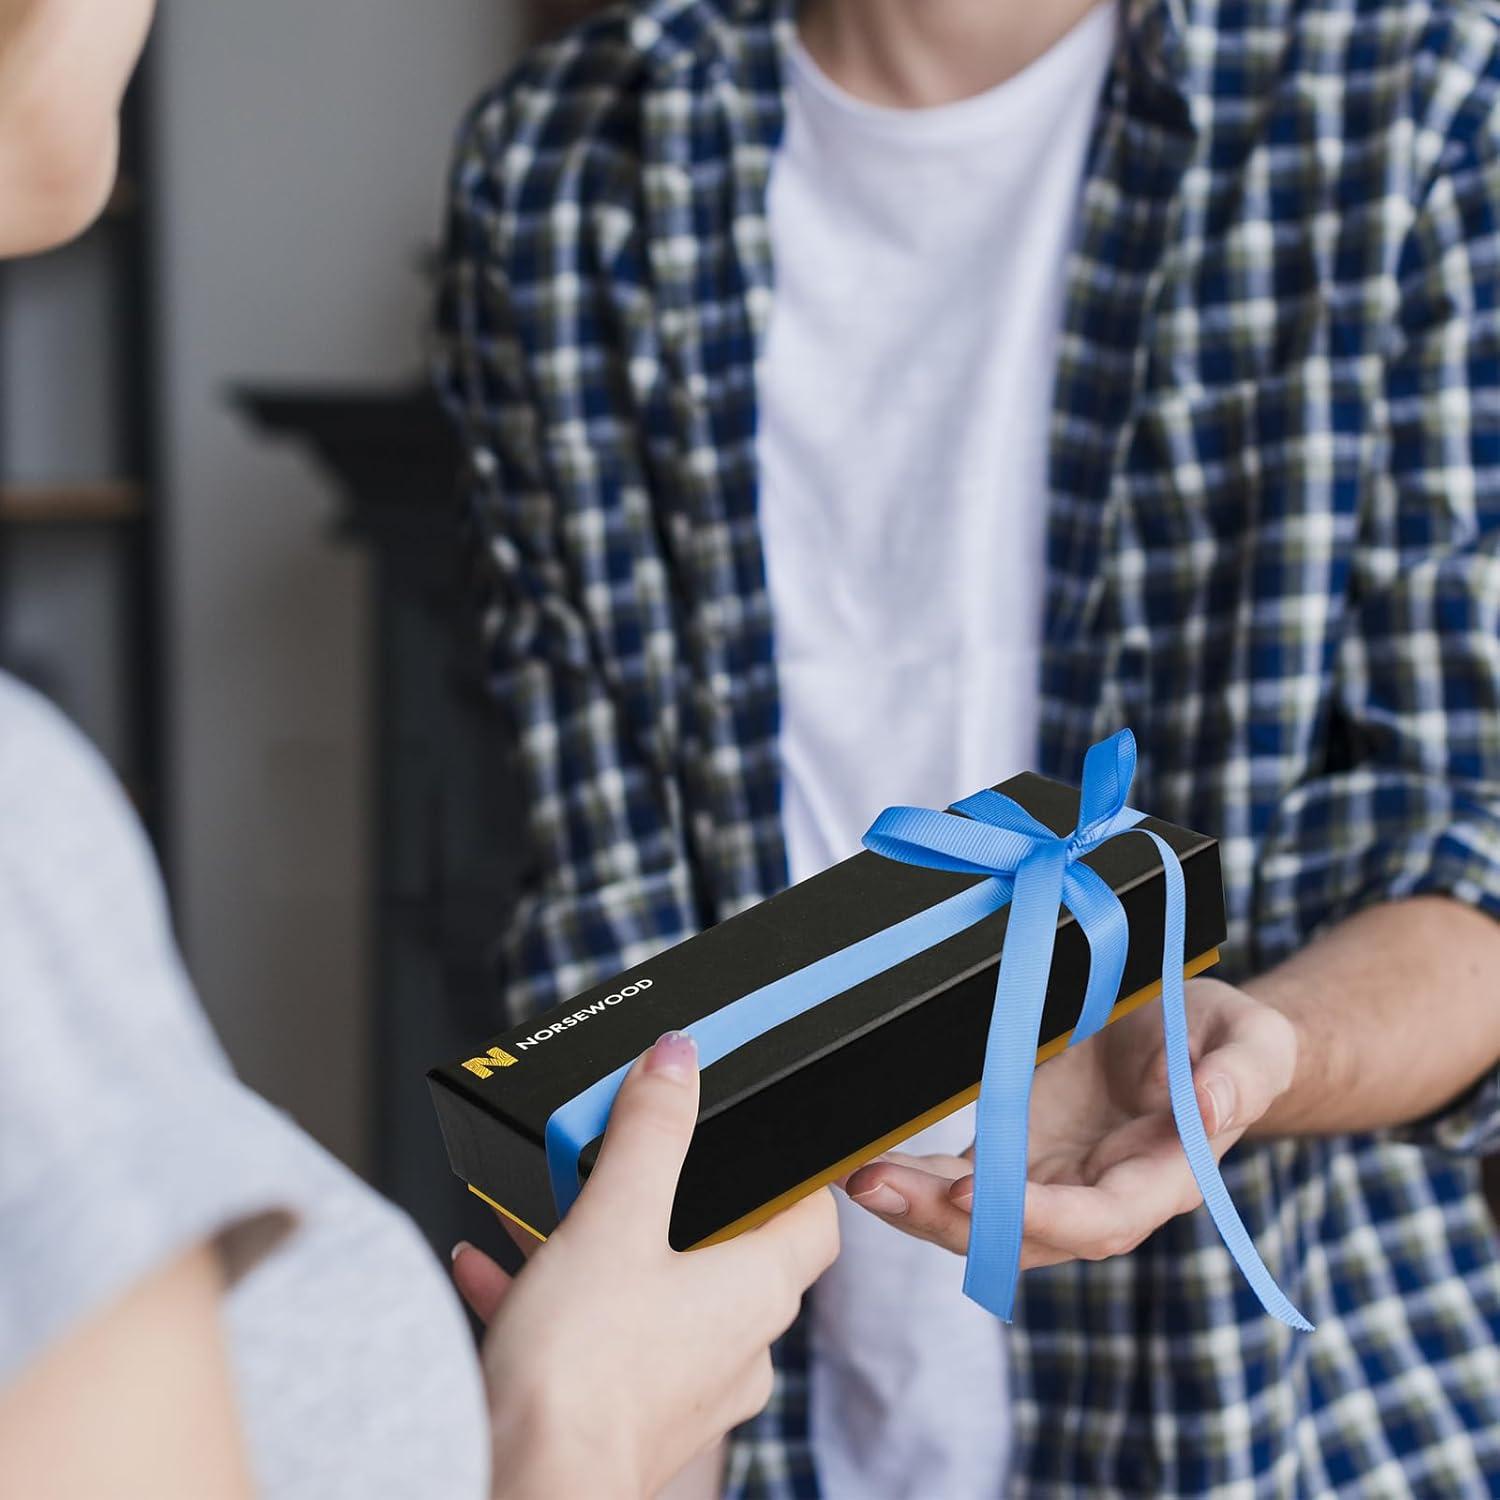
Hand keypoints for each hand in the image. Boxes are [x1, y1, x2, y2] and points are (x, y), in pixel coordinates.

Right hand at [452, 1032, 839, 1499]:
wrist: (528, 1487)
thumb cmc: (585, 1374)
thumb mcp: (615, 1218)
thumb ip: (651, 1131)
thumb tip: (680, 1060)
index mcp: (756, 1292)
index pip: (812, 1219)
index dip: (792, 1173)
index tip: (757, 1140)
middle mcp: (735, 1347)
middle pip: (725, 1248)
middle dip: (667, 1199)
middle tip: (627, 1164)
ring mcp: (684, 1389)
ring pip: (653, 1292)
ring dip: (601, 1247)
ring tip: (542, 1210)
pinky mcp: (628, 1418)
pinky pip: (599, 1339)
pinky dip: (558, 1298)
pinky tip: (492, 1266)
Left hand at [842, 977, 1296, 1266]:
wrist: (1190, 1033)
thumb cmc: (1226, 1041)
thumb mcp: (1252, 1042)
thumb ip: (1238, 1076)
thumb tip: (1208, 1108)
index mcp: (1162, 1177)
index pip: (1098, 1218)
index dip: (1036, 1215)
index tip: (971, 1190)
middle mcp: (1099, 1194)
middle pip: (1022, 1235)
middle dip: (947, 1221)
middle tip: (875, 1184)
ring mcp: (1052, 1179)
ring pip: (982, 1219)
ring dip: (917, 1207)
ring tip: (858, 1176)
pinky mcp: (1016, 1153)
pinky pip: (962, 1180)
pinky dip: (916, 1177)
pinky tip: (869, 1162)